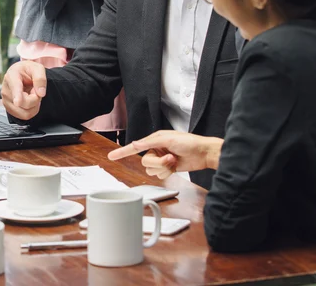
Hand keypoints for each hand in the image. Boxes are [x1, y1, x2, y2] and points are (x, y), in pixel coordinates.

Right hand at [1, 61, 46, 119]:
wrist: (20, 74)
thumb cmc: (27, 70)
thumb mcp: (37, 68)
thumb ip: (40, 78)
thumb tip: (41, 93)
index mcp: (12, 76)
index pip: (15, 88)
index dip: (17, 96)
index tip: (17, 102)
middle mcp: (6, 90)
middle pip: (25, 103)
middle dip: (35, 98)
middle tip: (34, 89)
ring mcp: (6, 101)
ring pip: (25, 113)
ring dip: (33, 105)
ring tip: (30, 95)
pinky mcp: (9, 109)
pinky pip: (24, 116)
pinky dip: (30, 110)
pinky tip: (28, 100)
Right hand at [108, 131, 222, 178]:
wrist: (204, 153)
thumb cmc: (189, 142)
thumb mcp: (169, 139)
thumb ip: (150, 142)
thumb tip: (136, 143)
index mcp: (154, 140)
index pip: (135, 147)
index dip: (123, 152)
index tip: (111, 156)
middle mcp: (156, 150)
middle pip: (145, 162)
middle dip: (157, 163)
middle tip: (170, 158)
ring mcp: (161, 160)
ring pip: (151, 170)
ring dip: (163, 168)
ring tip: (174, 161)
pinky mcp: (167, 169)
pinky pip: (159, 175)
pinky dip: (167, 173)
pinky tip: (175, 166)